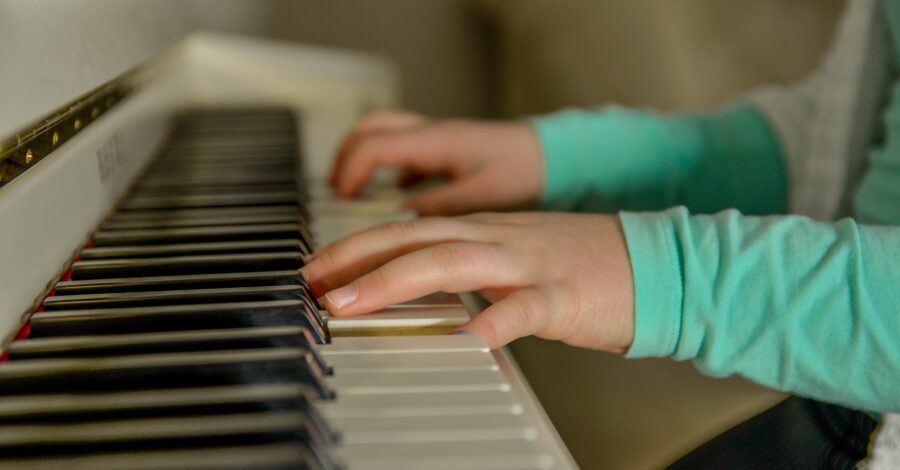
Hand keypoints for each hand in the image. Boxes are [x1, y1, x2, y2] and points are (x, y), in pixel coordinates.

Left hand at [302, 212, 635, 351]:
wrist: (656, 263)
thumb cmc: (584, 267)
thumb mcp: (517, 257)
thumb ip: (471, 267)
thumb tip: (421, 285)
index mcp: (485, 231)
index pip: (408, 230)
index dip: (357, 246)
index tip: (318, 268)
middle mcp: (497, 239)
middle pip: (414, 239)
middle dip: (355, 259)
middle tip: (311, 284)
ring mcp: (529, 264)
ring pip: (452, 263)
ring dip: (394, 280)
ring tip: (349, 302)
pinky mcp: (563, 295)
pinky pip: (524, 308)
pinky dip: (492, 320)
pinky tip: (465, 337)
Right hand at [329, 111, 544, 215]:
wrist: (558, 158)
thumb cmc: (527, 172)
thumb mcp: (483, 196)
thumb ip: (440, 206)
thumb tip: (400, 220)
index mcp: (437, 142)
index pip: (373, 147)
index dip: (349, 173)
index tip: (342, 201)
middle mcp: (433, 135)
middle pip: (370, 130)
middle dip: (345, 158)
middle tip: (334, 192)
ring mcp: (440, 140)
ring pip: (386, 137)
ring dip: (364, 160)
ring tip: (353, 194)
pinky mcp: (450, 152)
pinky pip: (408, 152)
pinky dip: (390, 169)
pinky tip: (393, 197)